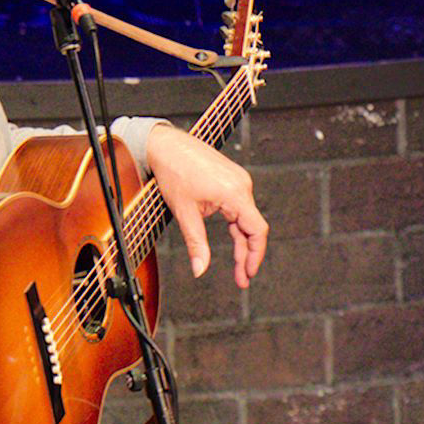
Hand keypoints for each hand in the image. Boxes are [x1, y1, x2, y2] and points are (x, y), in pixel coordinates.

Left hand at [145, 125, 267, 286]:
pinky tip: (232, 241)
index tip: (248, 273)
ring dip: (242, 242)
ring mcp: (238, 181)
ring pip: (246, 219)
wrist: (166, 146)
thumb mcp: (184, 212)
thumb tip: (199, 269)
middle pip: (253, 227)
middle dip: (248, 255)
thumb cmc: (174, 171)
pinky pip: (240, 208)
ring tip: (237, 265)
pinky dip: (236, 227)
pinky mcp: (232, 180)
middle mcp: (242, 185)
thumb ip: (196, 244)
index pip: (257, 230)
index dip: (255, 255)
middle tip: (242, 278)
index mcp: (235, 193)